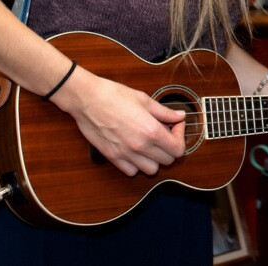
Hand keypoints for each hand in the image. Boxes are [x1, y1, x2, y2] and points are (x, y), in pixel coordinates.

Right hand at [55, 69, 186, 176]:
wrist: (87, 99)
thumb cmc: (114, 95)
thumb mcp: (144, 100)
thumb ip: (165, 112)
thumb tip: (180, 116)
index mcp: (151, 131)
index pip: (178, 149)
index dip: (181, 136)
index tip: (176, 125)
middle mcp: (140, 146)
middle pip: (168, 160)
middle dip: (170, 147)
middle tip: (165, 133)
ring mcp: (125, 154)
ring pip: (151, 170)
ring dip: (154, 158)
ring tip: (150, 143)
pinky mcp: (112, 157)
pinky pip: (131, 171)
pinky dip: (136, 165)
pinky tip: (135, 151)